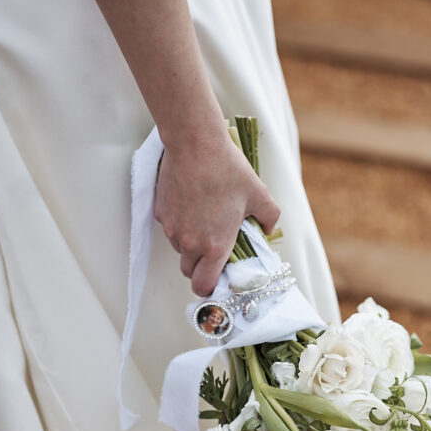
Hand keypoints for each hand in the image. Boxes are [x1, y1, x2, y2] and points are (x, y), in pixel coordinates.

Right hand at [154, 123, 280, 296]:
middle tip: (213, 248)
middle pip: (189, 271)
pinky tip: (192, 204)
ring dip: (189, 245)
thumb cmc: (228, 169)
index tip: (216, 278)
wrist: (195, 143)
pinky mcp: (161, 214)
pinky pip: (170, 229)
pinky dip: (179, 224)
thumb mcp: (259, 194)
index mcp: (215, 246)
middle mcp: (190, 243)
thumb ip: (269, 217)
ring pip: (179, 250)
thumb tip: (267, 229)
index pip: (203, 286)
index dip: (209, 287)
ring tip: (204, 221)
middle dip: (200, 266)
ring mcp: (172, 229)